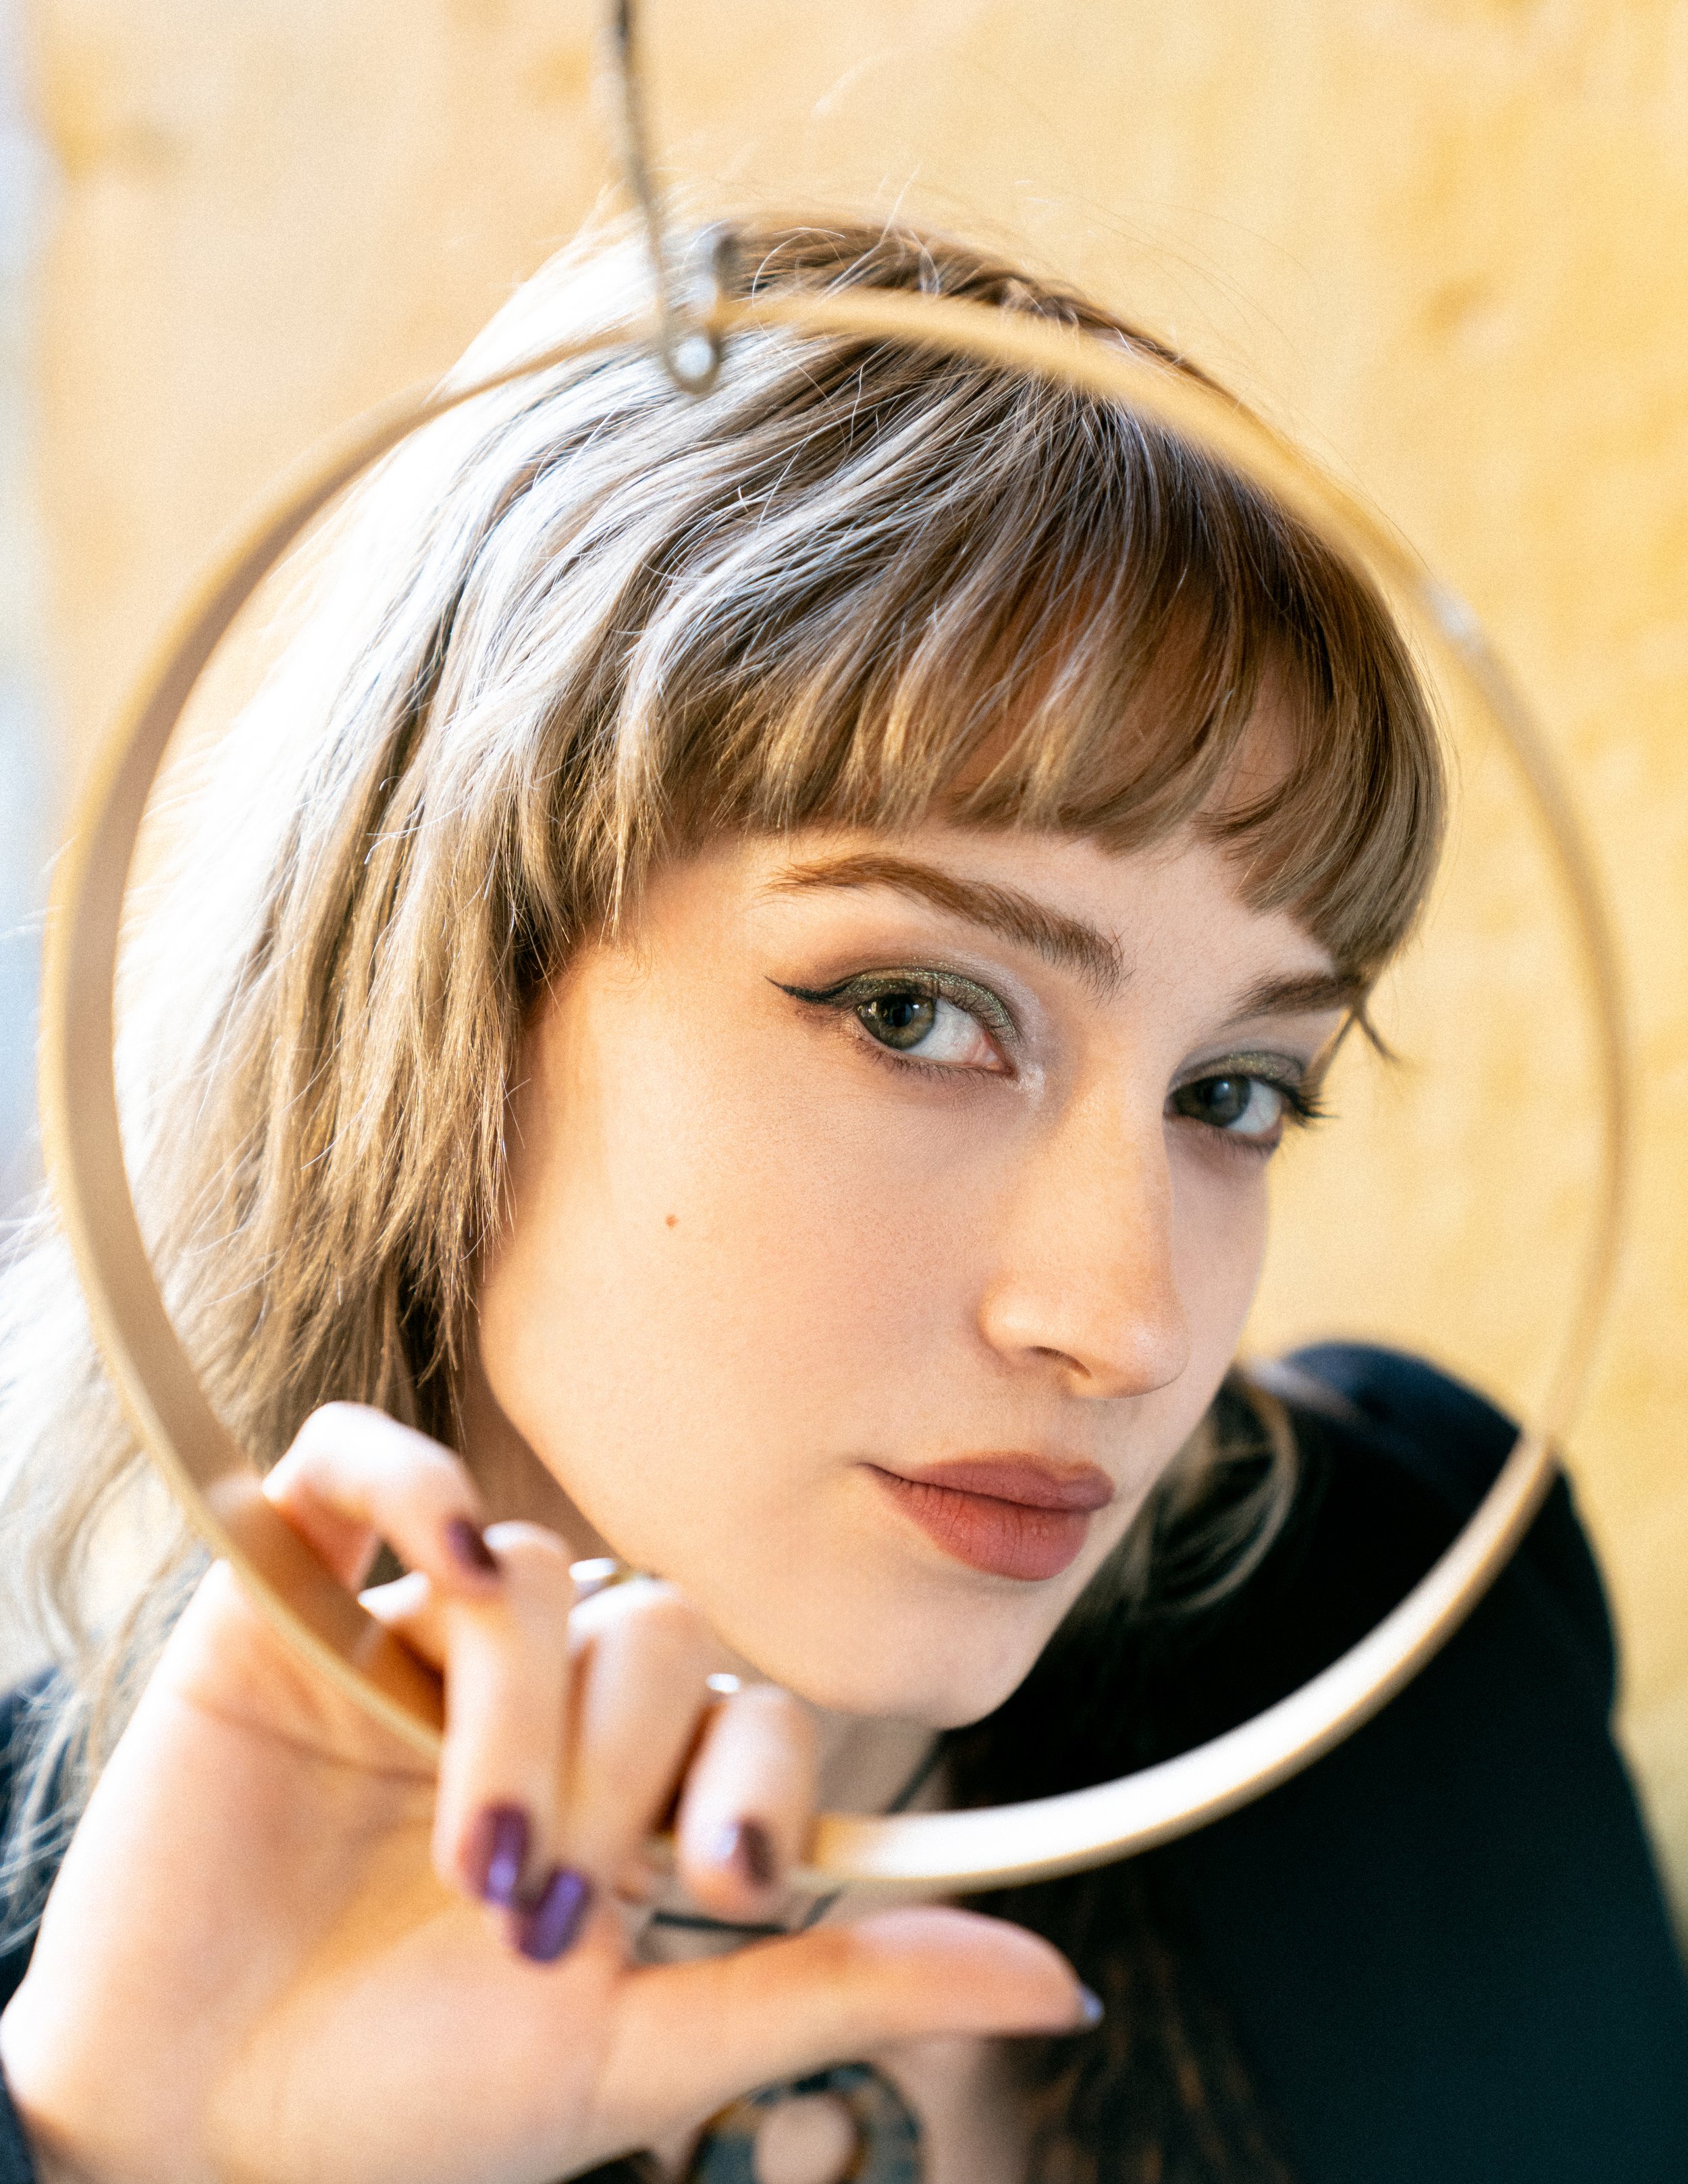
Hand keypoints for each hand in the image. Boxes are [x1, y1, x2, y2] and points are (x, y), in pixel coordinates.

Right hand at [0, 1405, 1089, 2183]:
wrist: (192, 2127)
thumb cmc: (410, 2103)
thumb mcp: (644, 2056)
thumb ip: (839, 1989)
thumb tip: (1064, 1990)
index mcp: (633, 1786)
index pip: (754, 1709)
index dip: (756, 1777)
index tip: (718, 1881)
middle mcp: (542, 1692)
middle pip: (653, 1639)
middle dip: (610, 1783)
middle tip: (536, 1914)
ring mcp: (418, 1633)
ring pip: (535, 1583)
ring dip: (521, 1719)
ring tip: (471, 1857)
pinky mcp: (292, 1592)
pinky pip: (364, 1463)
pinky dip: (410, 1484)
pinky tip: (442, 1557)